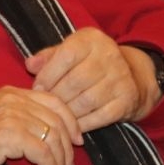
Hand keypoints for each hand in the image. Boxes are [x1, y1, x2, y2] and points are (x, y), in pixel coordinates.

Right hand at [0, 86, 82, 164]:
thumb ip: (16, 119)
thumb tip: (45, 134)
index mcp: (10, 93)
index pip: (54, 101)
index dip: (71, 122)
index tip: (77, 141)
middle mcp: (13, 100)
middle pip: (58, 119)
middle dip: (69, 147)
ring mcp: (10, 116)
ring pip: (53, 136)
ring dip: (62, 161)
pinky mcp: (8, 135)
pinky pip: (43, 152)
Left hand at [25, 27, 157, 129]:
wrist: (133, 75)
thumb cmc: (90, 63)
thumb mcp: (70, 51)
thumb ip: (48, 57)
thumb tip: (30, 65)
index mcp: (91, 40)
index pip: (65, 56)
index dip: (47, 75)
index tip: (37, 87)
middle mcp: (109, 56)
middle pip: (74, 81)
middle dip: (55, 96)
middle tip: (45, 105)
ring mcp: (121, 78)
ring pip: (86, 101)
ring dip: (67, 111)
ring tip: (56, 115)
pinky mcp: (127, 99)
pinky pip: (100, 116)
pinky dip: (82, 123)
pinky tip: (72, 125)